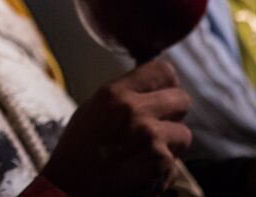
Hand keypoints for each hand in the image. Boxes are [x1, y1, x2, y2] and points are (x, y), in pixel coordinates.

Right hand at [42, 60, 191, 196]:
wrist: (70, 185)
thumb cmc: (78, 147)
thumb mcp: (93, 108)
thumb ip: (123, 94)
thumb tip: (150, 87)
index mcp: (116, 93)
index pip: (163, 71)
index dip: (167, 82)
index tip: (163, 92)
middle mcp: (136, 111)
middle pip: (182, 99)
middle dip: (174, 112)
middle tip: (159, 123)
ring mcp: (151, 138)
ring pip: (185, 134)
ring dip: (171, 143)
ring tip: (148, 150)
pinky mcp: (160, 164)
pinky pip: (176, 162)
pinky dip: (164, 167)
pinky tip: (143, 168)